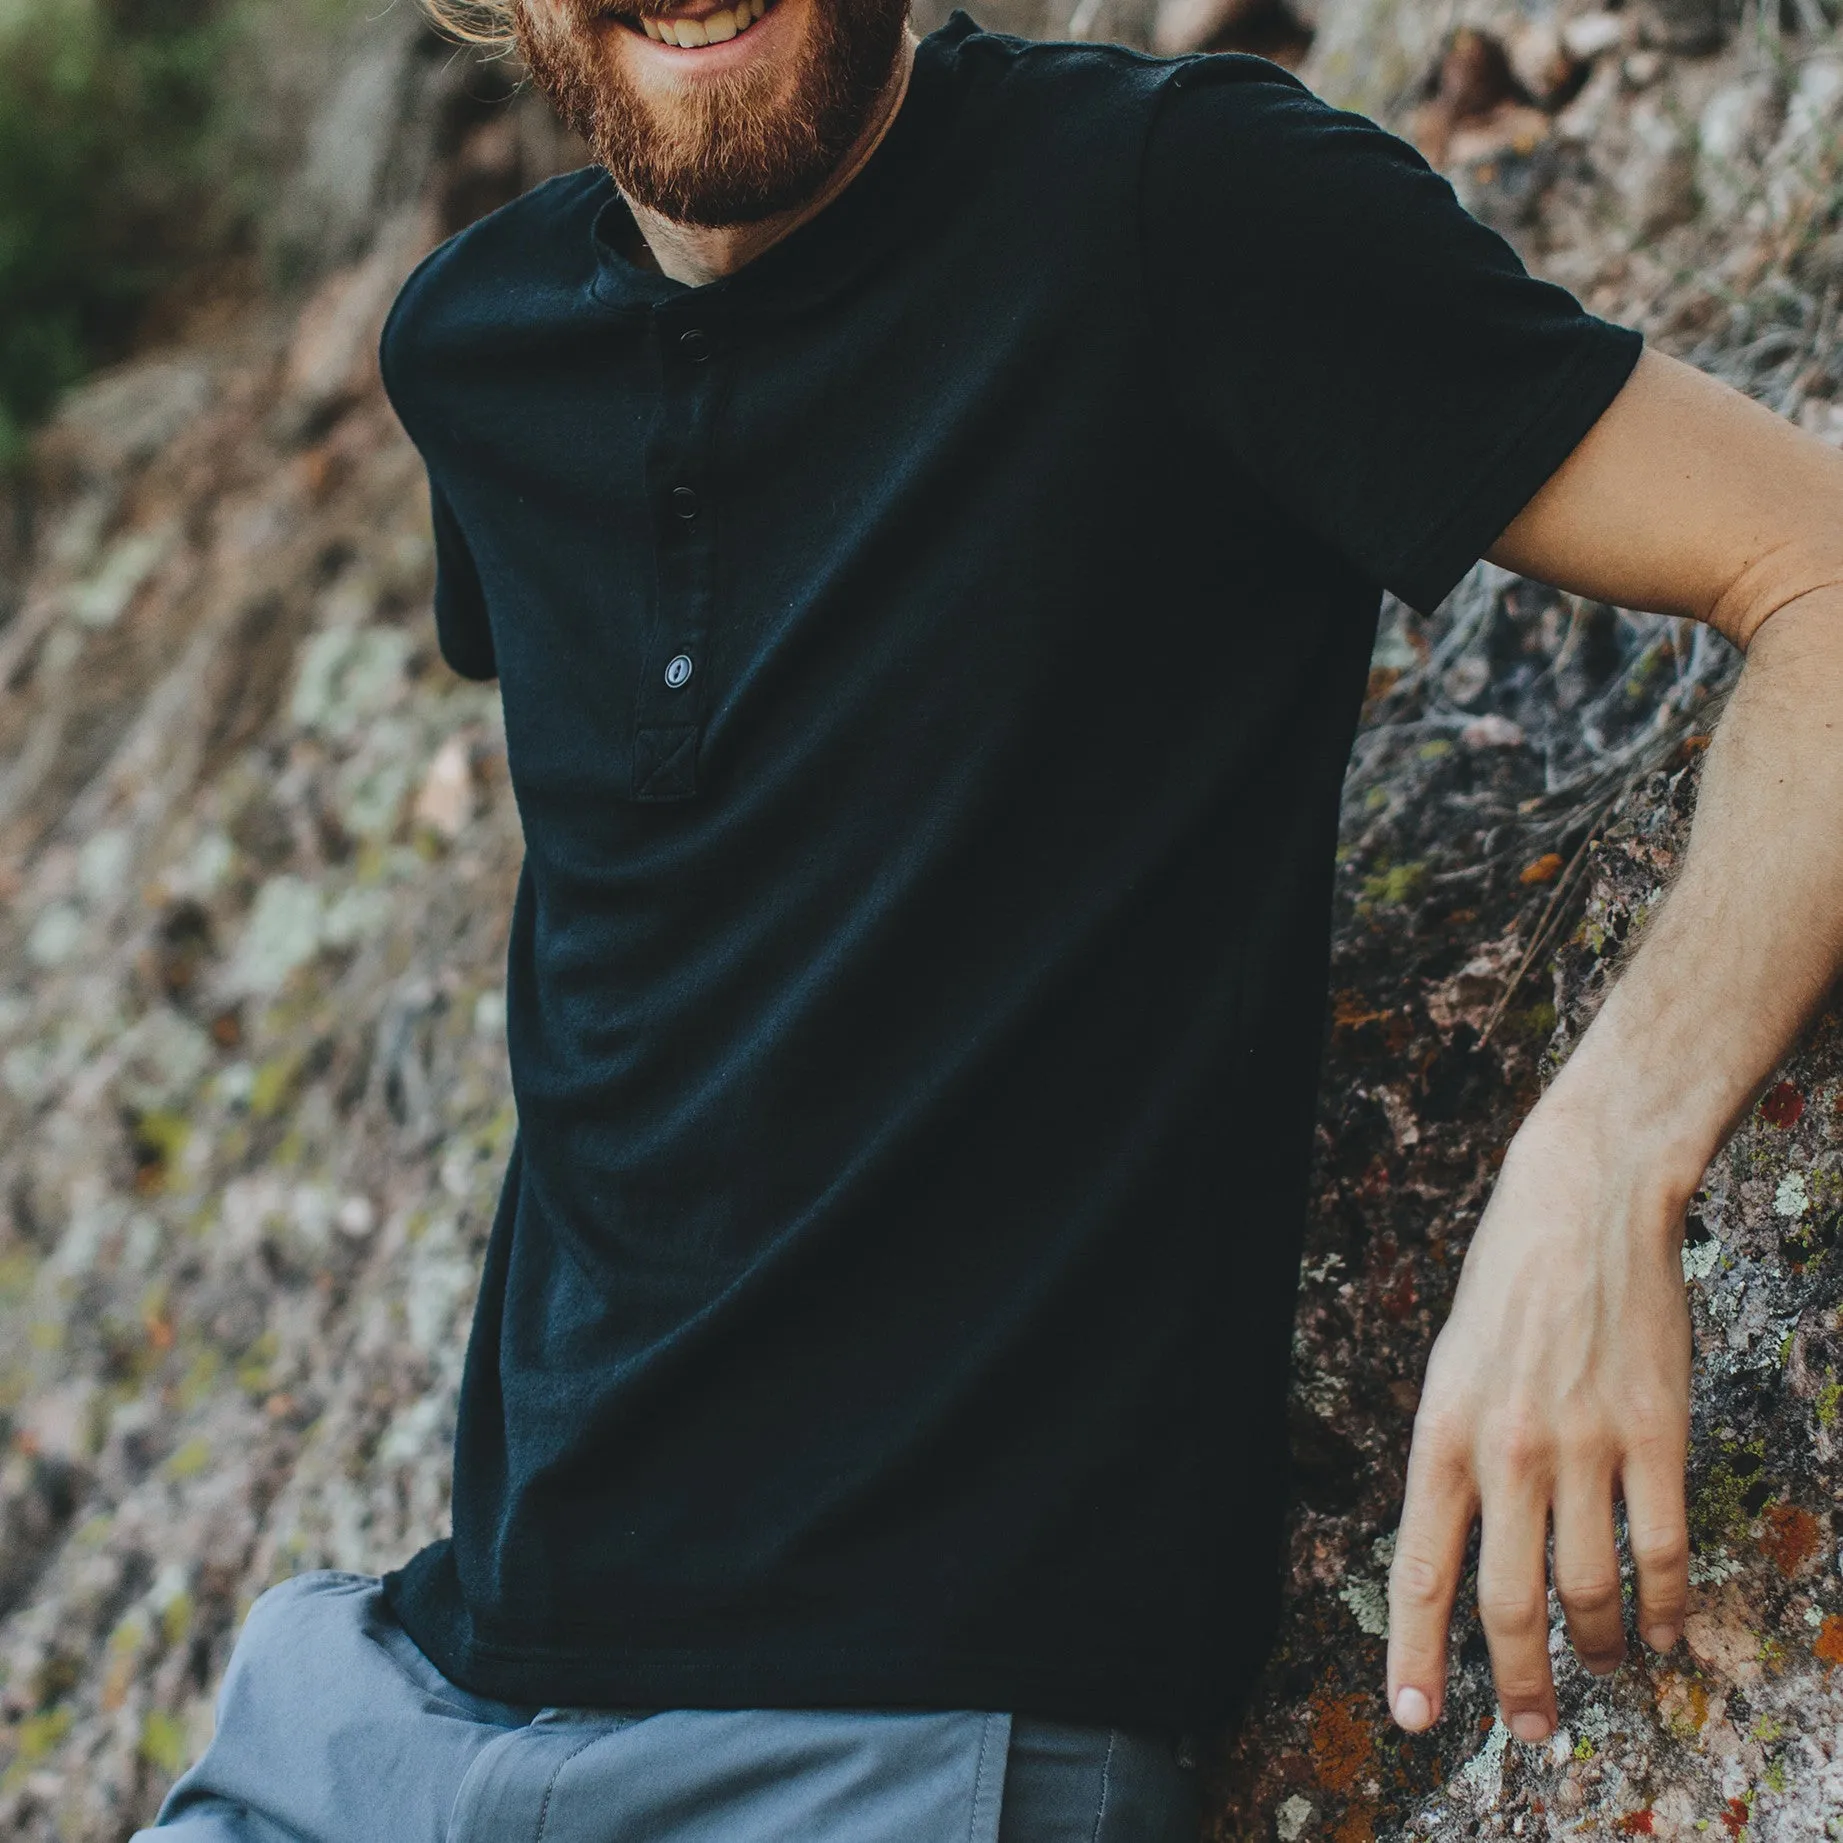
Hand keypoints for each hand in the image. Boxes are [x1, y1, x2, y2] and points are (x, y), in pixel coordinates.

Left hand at [1385, 1092, 1693, 1741]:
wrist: (1584, 1202)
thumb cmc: (1508, 1284)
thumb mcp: (1450, 1366)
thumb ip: (1454, 1456)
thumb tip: (1461, 1545)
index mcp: (1441, 1432)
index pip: (1419, 1568)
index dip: (1416, 1655)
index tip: (1414, 1720)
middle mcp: (1506, 1450)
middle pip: (1509, 1604)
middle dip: (1515, 1683)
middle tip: (1529, 1728)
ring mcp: (1584, 1445)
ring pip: (1590, 1591)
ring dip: (1598, 1651)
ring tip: (1602, 1671)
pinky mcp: (1656, 1434)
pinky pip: (1662, 1552)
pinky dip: (1667, 1609)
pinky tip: (1667, 1634)